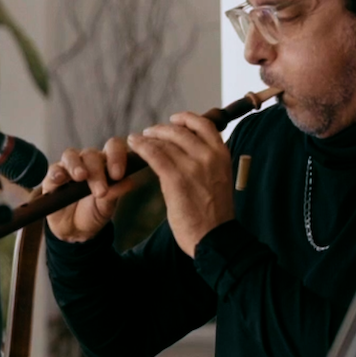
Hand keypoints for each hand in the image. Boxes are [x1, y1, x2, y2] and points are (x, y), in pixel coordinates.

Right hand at [41, 138, 132, 243]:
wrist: (75, 230)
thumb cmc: (94, 213)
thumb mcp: (107, 206)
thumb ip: (116, 192)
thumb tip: (129, 182)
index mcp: (105, 163)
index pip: (112, 148)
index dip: (116, 156)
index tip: (118, 174)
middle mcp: (87, 162)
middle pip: (91, 154)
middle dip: (97, 171)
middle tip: (100, 190)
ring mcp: (68, 168)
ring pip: (70, 156)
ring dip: (76, 165)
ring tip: (80, 177)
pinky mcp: (52, 179)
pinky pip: (52, 170)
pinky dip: (56, 173)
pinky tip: (59, 178)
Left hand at [125, 111, 234, 257]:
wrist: (215, 237)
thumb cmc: (214, 213)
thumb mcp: (219, 179)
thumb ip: (207, 162)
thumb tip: (188, 151)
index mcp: (222, 154)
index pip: (204, 125)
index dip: (186, 119)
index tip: (174, 120)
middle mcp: (209, 156)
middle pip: (181, 131)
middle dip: (162, 129)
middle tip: (149, 132)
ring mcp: (193, 167)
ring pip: (165, 141)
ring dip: (148, 138)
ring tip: (137, 139)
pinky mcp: (176, 179)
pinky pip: (155, 155)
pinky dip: (141, 147)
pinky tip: (133, 144)